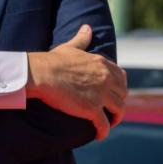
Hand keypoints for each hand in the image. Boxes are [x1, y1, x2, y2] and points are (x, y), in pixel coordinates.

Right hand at [26, 24, 126, 138]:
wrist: (40, 74)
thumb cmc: (52, 60)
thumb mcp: (71, 47)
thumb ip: (82, 39)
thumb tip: (87, 27)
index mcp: (103, 64)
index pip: (121, 77)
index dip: (120, 87)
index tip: (114, 94)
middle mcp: (106, 78)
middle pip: (122, 94)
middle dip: (119, 103)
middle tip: (112, 111)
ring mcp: (101, 94)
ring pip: (119, 110)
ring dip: (116, 118)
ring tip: (109, 124)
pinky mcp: (92, 109)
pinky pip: (105, 124)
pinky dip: (104, 132)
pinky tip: (99, 136)